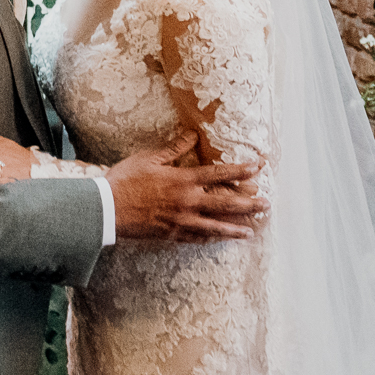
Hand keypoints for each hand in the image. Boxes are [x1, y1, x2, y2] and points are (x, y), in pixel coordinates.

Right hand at [104, 131, 265, 242]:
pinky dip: (211, 238)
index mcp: (183, 180)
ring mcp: (182, 221)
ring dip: (236, 228)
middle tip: (266, 204)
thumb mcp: (149, 159)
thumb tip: (192, 135)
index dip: (242, 170)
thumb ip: (174, 149)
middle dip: (249, 204)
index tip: (259, 167)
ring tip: (252, 230)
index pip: (220, 174)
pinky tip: (220, 239)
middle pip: (226, 203)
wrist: (107, 209)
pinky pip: (197, 238)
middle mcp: (188, 202)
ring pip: (216, 226)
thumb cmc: (125, 180)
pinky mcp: (172, 234)